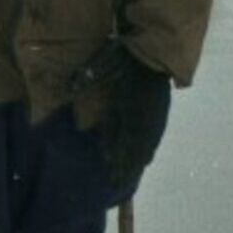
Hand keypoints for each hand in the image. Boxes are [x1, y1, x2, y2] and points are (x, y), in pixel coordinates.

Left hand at [70, 40, 170, 189]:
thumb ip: (88, 76)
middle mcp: (144, 116)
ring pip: (147, 145)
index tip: (110, 174)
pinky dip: (150, 149)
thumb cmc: (126, 55)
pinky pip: (156, 136)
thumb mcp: (103, 62)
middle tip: (117, 184)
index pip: (123, 142)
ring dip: (138, 161)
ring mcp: (156, 115)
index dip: (117, 160)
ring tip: (131, 176)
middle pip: (135, 149)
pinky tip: (148, 157)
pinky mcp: (162, 110)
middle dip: (126, 167)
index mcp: (130, 108)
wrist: (153, 48)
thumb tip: (69, 87)